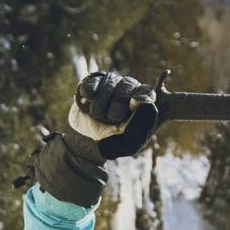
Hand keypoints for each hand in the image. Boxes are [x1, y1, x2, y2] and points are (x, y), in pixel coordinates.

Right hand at [30, 71, 157, 206]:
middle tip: (110, 119)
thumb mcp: (128, 144)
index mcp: (137, 107)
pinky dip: (89, 90)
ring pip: (109, 83)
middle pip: (126, 85)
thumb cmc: (107, 149)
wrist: (81, 149)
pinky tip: (86, 100)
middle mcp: (124, 94)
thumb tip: (149, 104)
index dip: (142, 93)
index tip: (139, 102)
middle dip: (117, 103)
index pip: (145, 92)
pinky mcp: (90, 87)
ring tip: (96, 115)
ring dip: (101, 100)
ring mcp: (107, 89)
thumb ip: (141, 126)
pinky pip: (91, 81)